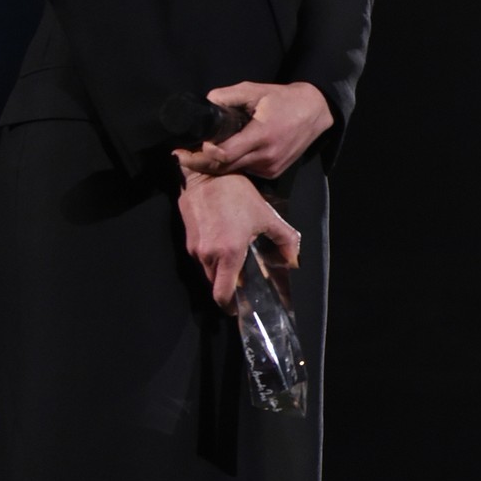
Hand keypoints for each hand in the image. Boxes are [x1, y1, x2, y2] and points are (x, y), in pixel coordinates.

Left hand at [173, 81, 333, 180]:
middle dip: (200, 163)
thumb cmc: (284, 99)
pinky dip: (234, 164)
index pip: (224, 154)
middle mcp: (266, 156)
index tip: (189, 147)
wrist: (315, 113)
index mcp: (261, 135)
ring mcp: (270, 167)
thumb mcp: (255, 90)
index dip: (203, 153)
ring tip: (201, 153)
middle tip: (181, 155)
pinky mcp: (273, 172)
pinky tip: (228, 154)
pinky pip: (246, 171)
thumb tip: (206, 103)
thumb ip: (228, 96)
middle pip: (224, 168)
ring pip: (234, 171)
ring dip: (217, 164)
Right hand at [178, 172, 300, 308]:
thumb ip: (285, 240)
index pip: (222, 294)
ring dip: (220, 269)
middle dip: (228, 285)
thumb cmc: (236, 193)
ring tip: (235, 256)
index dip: (230, 306)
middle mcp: (208, 255)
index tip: (238, 307)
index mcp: (228, 254)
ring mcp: (195, 247)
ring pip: (207, 270)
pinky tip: (224, 241)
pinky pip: (200, 257)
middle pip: (215, 284)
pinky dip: (212, 257)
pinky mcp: (187, 239)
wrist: (204, 173)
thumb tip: (294, 260)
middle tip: (243, 278)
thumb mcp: (267, 215)